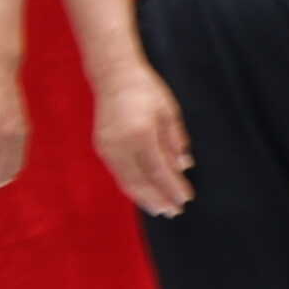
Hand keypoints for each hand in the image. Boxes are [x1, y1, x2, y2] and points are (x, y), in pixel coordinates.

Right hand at [93, 62, 194, 215]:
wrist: (113, 76)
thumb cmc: (146, 90)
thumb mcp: (168, 112)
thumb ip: (175, 141)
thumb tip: (184, 167)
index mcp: (141, 133)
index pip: (159, 169)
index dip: (173, 187)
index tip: (186, 199)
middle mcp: (121, 144)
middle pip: (141, 181)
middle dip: (159, 198)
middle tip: (174, 212)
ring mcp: (108, 147)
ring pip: (127, 181)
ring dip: (144, 198)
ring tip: (160, 209)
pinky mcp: (102, 148)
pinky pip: (119, 174)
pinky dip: (132, 187)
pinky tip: (143, 193)